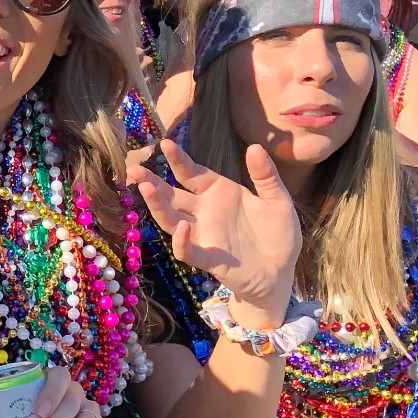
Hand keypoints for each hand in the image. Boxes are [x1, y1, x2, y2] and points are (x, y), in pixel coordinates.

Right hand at [126, 139, 301, 320]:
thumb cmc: (278, 237)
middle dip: (152, 181)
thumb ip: (266, 176)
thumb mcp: (278, 201)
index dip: (178, 160)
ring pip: (172, 220)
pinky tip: (183, 229)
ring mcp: (204, 235)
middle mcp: (205, 212)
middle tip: (135, 168)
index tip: (165, 143)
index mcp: (219, 193)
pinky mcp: (209, 259)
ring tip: (146, 188)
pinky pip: (188, 251)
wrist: (282, 274)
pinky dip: (182, 241)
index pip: (192, 173)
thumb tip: (255, 147)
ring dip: (158, 206)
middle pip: (172, 195)